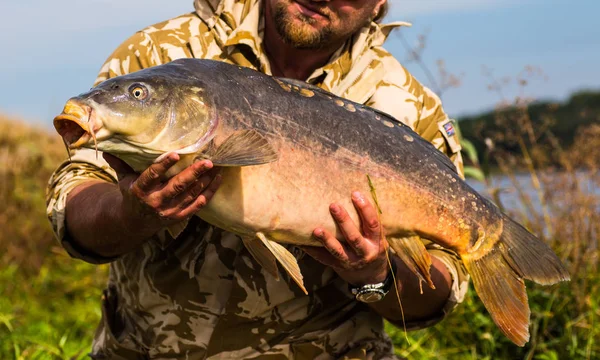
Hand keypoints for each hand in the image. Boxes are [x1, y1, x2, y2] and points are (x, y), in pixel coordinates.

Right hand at [103, 152, 221, 234]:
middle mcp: (155, 202)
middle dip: (193, 174)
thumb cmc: (132, 194)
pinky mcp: (180, 216)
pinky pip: (198, 205)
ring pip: (190, 195)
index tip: (176, 154)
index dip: (164, 165)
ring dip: (205, 181)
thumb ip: (120, 164)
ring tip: (216, 166)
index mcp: (140, 191)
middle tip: (207, 161)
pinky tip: (217, 179)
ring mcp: (169, 211)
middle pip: (176, 187)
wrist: (136, 222)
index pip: (152, 176)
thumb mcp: (123, 180)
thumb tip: (108, 148)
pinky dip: (209, 192)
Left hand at [302, 191, 389, 285]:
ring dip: (327, 240)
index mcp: (377, 241)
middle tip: (333, 205)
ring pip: (338, 251)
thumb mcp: (376, 236)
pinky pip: (324, 259)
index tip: (355, 193)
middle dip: (343, 221)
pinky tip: (302, 243)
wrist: (371, 276)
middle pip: (354, 237)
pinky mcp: (339, 267)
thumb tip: (353, 193)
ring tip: (316, 229)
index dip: (365, 208)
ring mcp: (351, 261)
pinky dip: (313, 251)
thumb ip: (367, 221)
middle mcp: (365, 252)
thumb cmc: (372, 246)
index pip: (373, 223)